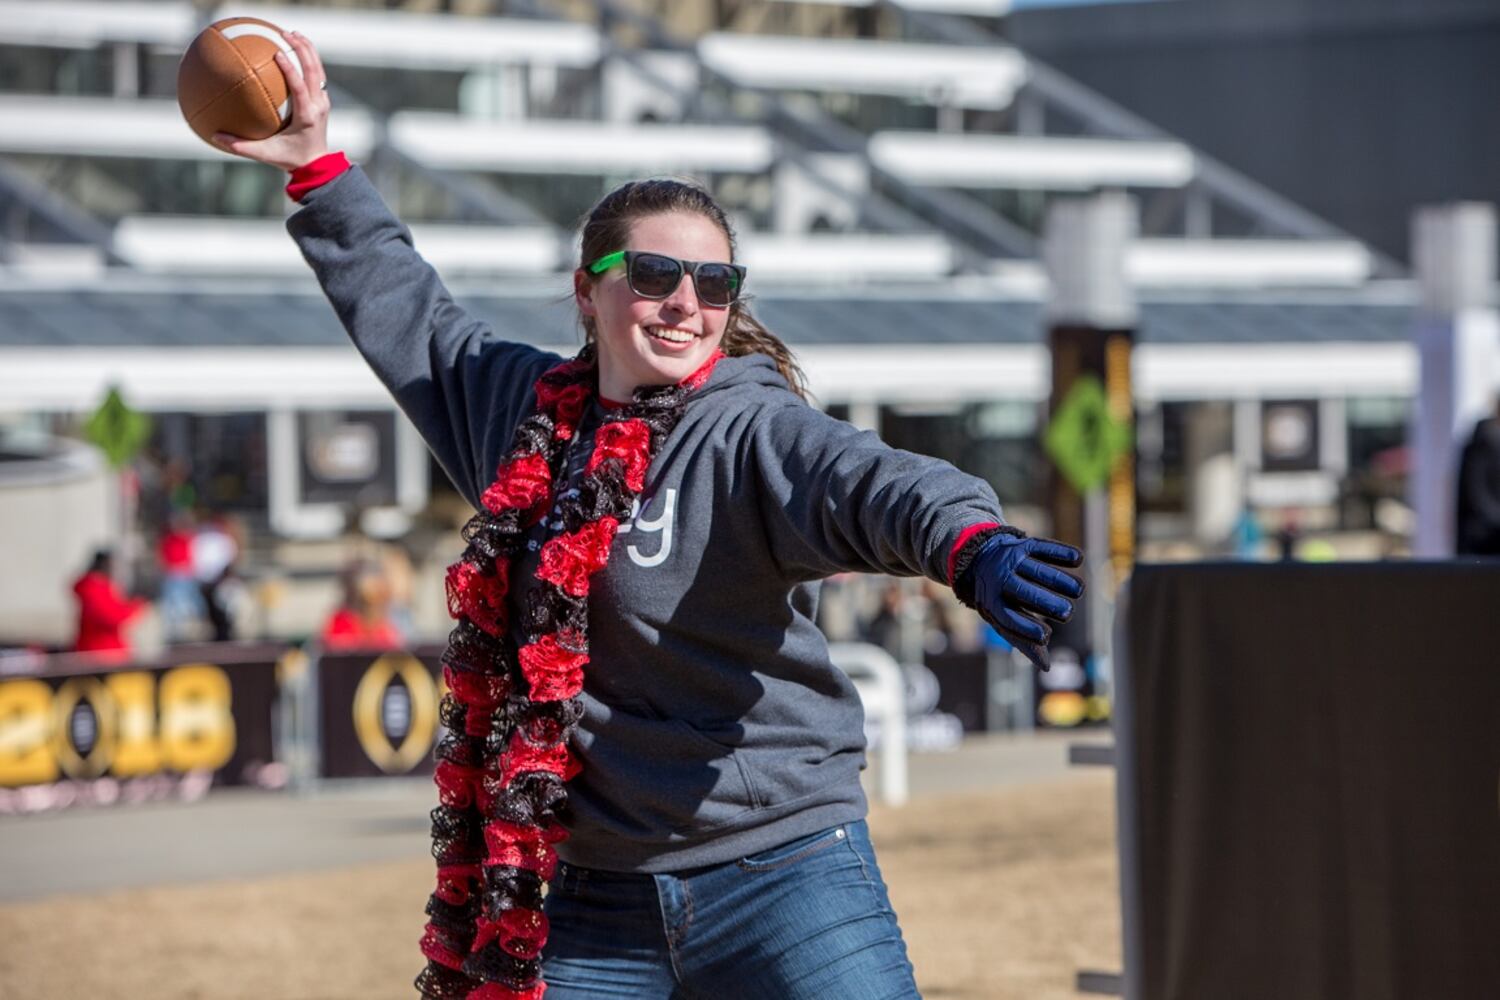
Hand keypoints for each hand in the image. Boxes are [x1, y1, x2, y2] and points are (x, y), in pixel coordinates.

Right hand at [213, 31, 330, 170]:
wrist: (316, 165)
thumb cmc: (290, 158)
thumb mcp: (265, 154)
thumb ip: (240, 146)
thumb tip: (215, 136)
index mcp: (307, 116)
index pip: (301, 88)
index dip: (291, 70)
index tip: (278, 53)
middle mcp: (318, 106)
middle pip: (314, 72)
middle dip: (302, 50)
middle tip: (286, 34)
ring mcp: (323, 102)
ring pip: (319, 70)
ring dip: (308, 50)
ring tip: (293, 34)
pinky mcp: (322, 100)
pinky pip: (316, 75)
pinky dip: (308, 60)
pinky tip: (294, 49)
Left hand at [966, 528, 1083, 670]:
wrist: (979, 559)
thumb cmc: (998, 598)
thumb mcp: (1002, 619)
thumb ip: (1024, 640)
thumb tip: (1046, 666)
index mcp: (991, 602)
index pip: (1008, 617)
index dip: (1026, 628)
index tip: (1046, 636)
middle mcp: (999, 579)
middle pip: (1024, 592)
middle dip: (1046, 603)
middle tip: (1067, 613)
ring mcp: (1011, 560)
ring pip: (1037, 570)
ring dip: (1060, 580)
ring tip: (1079, 590)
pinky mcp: (1023, 545)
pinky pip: (1043, 547)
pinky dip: (1060, 552)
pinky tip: (1079, 559)